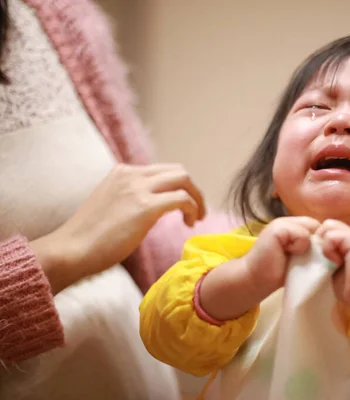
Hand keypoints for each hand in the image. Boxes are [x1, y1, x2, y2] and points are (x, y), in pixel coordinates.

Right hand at [32, 163, 204, 293]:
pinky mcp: (145, 207)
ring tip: (196, 218)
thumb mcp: (111, 206)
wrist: (70, 250)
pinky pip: (182, 199)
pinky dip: (192, 209)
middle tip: (196, 212)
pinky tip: (189, 224)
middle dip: (193, 190)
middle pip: (177, 171)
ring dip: (197, 198)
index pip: (162, 171)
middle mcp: (131, 174)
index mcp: (122, 172)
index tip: (181, 207)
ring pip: (184, 179)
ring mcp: (138, 189)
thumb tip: (152, 209)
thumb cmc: (88, 238)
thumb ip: (130, 200)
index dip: (178, 187)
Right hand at [244, 216, 319, 297]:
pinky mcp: (278, 228)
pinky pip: (301, 235)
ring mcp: (282, 222)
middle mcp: (289, 221)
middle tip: (302, 258)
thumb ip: (313, 247)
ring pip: (311, 229)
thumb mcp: (301, 257)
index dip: (321, 242)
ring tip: (292, 257)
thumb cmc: (280, 272)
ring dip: (306, 247)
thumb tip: (331, 245)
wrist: (257, 279)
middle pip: (317, 227)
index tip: (313, 258)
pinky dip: (298, 247)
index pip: (319, 227)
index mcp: (296, 226)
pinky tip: (286, 254)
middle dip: (316, 244)